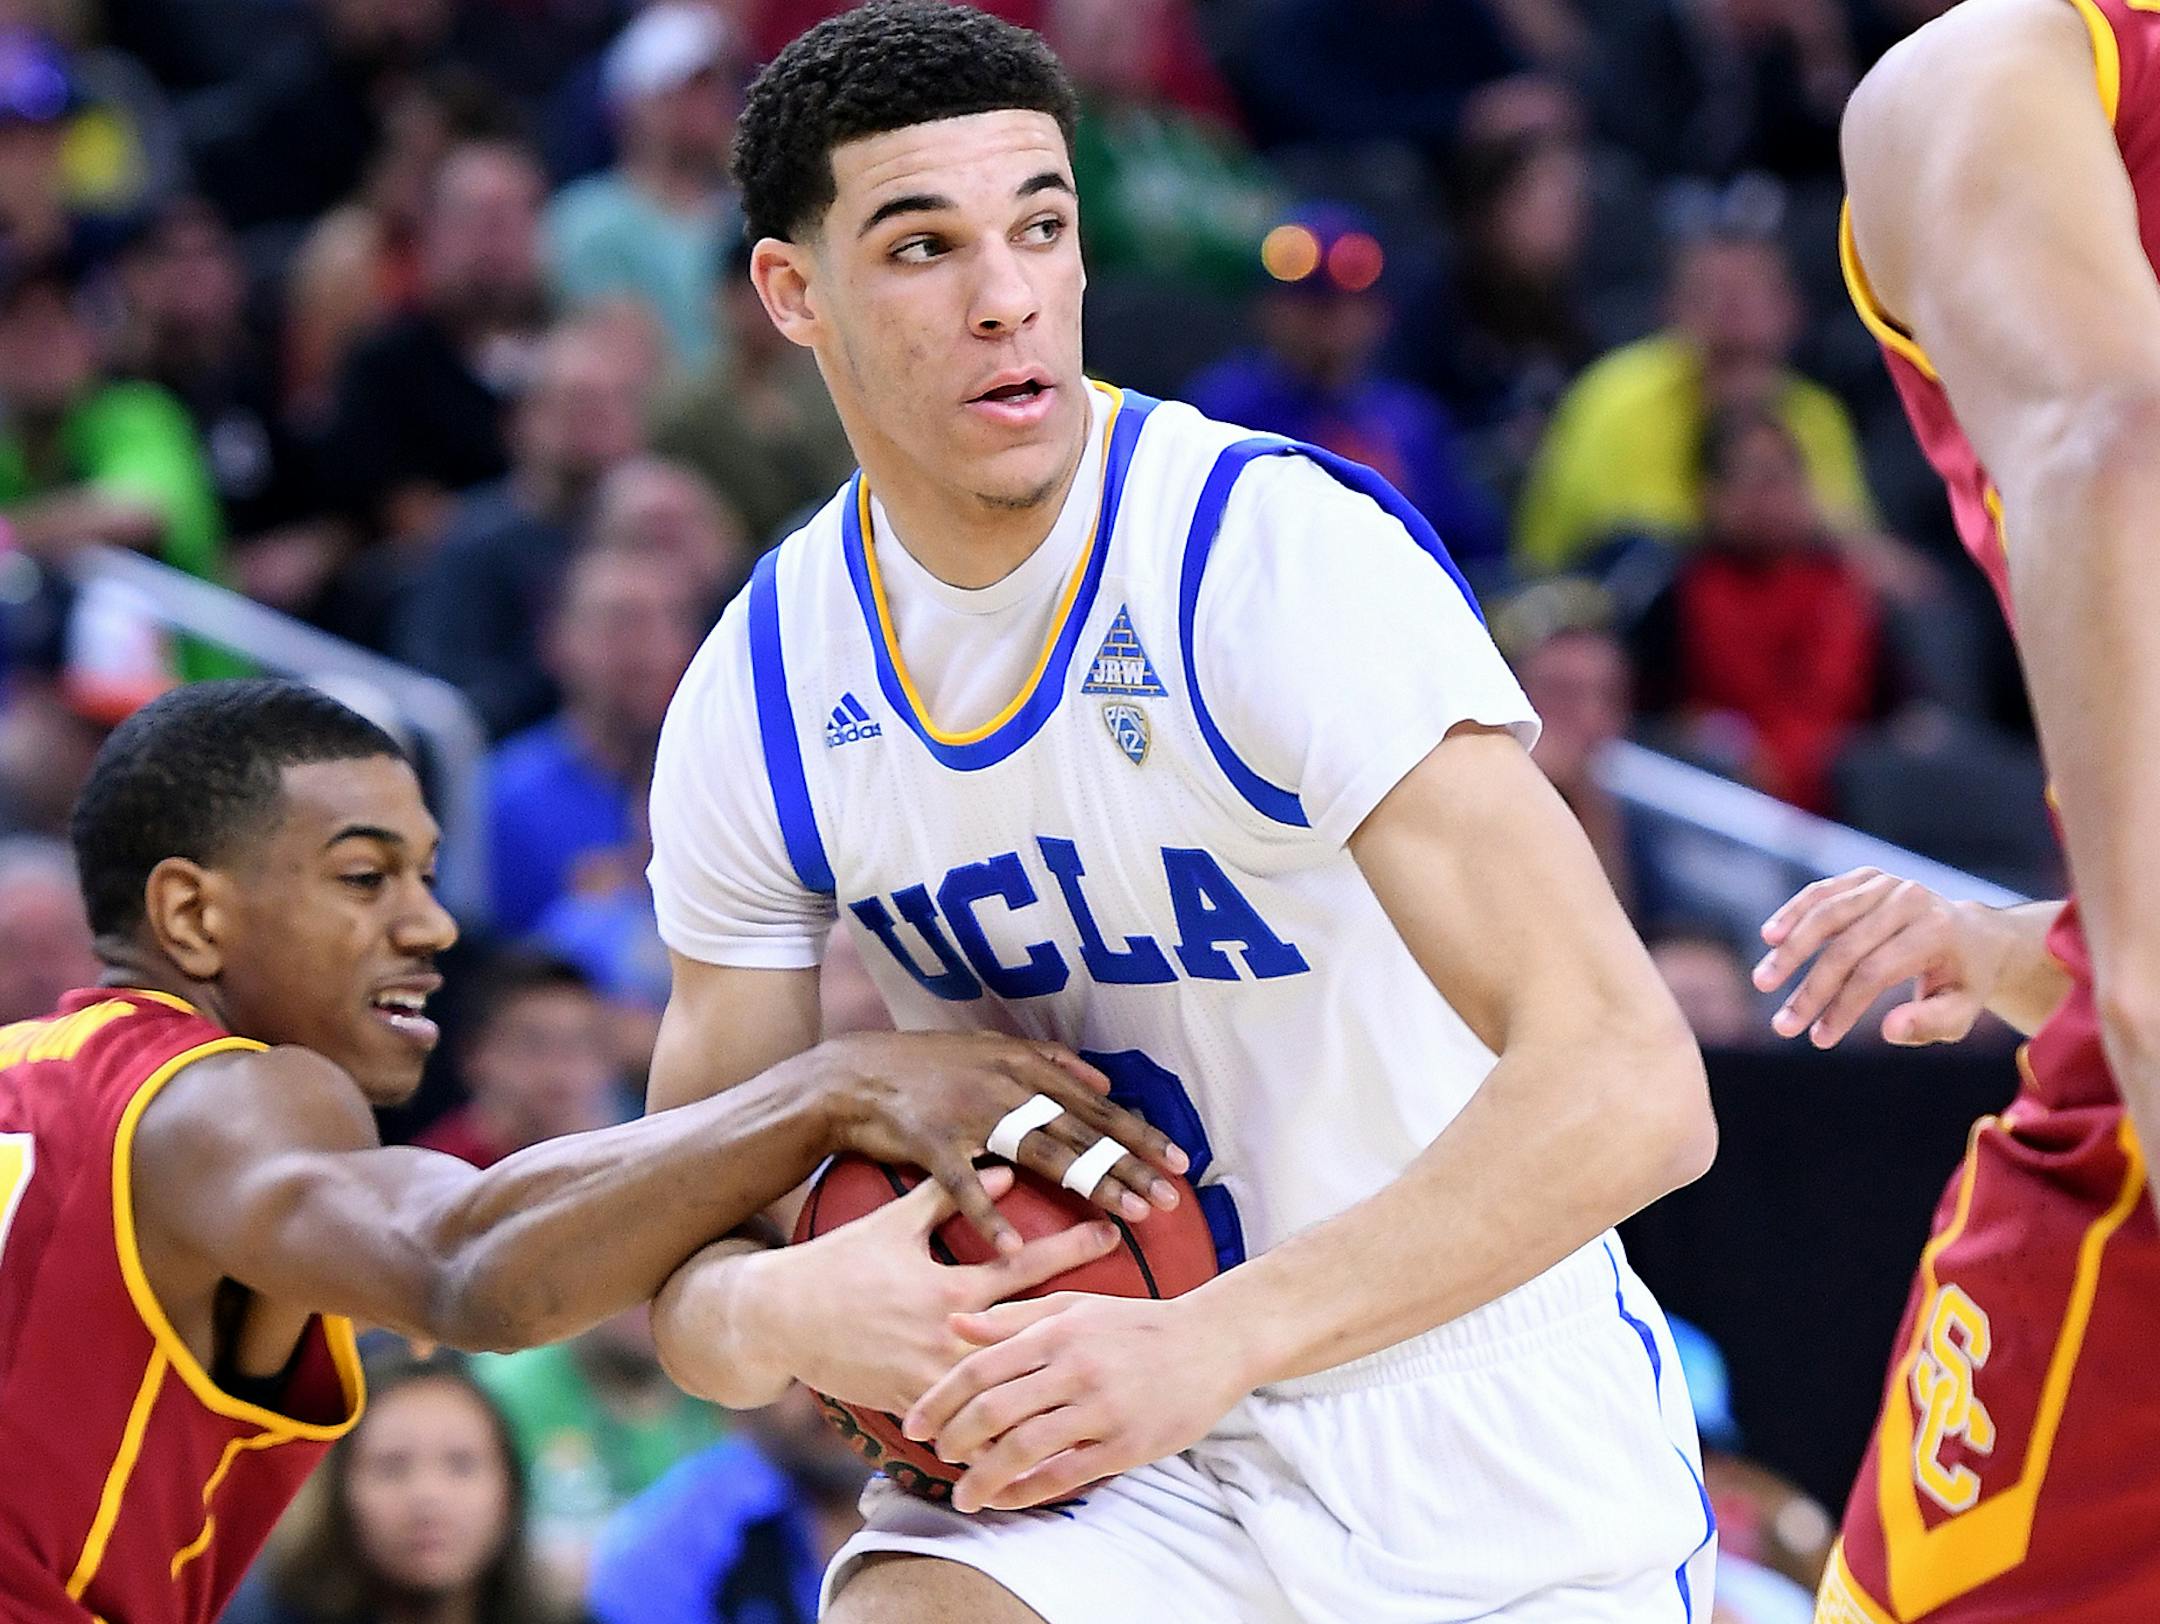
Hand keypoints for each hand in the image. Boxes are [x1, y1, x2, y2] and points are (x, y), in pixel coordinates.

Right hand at [737, 1168, 1120, 1414]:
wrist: (779, 1319)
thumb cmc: (837, 1262)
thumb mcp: (892, 1221)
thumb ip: (948, 1194)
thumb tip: (1002, 1165)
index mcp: (946, 1286)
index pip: (1023, 1264)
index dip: (1071, 1247)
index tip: (1113, 1231)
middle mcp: (945, 1335)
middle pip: (1029, 1334)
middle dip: (1081, 1324)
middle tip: (1130, 1316)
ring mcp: (930, 1378)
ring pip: (1002, 1391)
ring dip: (1049, 1389)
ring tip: (1100, 1389)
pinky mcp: (912, 1407)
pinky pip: (967, 1425)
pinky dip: (1001, 1431)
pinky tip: (1038, 1439)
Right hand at [810, 1030, 1188, 1253]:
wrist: (851, 1075)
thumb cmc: (926, 1068)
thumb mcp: (990, 1050)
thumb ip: (1049, 1062)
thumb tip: (1104, 1077)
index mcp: (1022, 1067)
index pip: (1094, 1105)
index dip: (1138, 1133)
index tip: (1180, 1161)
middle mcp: (1005, 1085)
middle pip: (1080, 1131)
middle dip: (1130, 1165)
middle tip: (1172, 1196)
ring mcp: (969, 1113)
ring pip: (1042, 1153)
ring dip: (1090, 1183)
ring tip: (1129, 1215)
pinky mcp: (930, 1143)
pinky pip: (964, 1186)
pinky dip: (988, 1215)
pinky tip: (1013, 1247)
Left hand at [902, 1292, 1250, 1512]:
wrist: (1214, 1341)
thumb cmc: (1138, 1323)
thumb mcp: (1075, 1306)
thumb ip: (1013, 1317)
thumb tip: (953, 1325)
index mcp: (1058, 1331)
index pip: (980, 1367)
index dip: (939, 1400)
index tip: (914, 1424)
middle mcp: (1075, 1368)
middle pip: (993, 1410)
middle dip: (954, 1440)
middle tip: (937, 1455)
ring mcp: (1102, 1409)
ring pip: (1024, 1449)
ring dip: (983, 1477)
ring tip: (963, 1494)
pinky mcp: (1127, 1445)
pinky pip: (1065, 1475)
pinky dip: (1027, 1492)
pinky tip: (1007, 1499)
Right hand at [1753, 868, 2012, 1046]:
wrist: (1975, 936)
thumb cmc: (1962, 983)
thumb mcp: (1960, 1012)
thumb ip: (1930, 1024)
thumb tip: (1888, 1030)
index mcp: (1937, 931)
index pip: (1875, 972)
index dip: (1842, 1007)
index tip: (1819, 1039)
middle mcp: (1911, 899)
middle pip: (1846, 947)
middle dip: (1811, 990)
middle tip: (1782, 1025)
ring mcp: (1887, 883)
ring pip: (1826, 914)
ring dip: (1790, 950)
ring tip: (1763, 981)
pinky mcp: (1867, 877)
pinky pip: (1822, 893)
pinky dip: (1793, 913)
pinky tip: (1770, 936)